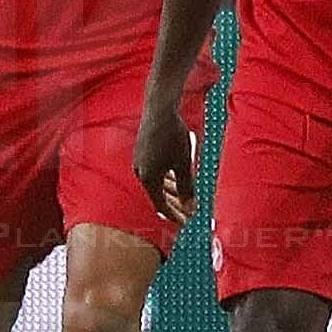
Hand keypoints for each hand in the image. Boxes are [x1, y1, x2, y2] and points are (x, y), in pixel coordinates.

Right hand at [137, 100, 198, 225]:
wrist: (160, 108)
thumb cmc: (173, 135)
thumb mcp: (184, 164)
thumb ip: (187, 188)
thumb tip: (191, 209)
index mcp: (148, 178)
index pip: (161, 205)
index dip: (175, 216)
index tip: (187, 223)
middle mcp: (140, 172)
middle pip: (158, 196)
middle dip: (175, 206)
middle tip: (190, 214)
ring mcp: (140, 162)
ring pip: (157, 184)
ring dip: (171, 192)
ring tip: (186, 199)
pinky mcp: (143, 152)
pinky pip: (155, 172)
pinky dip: (166, 179)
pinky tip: (175, 179)